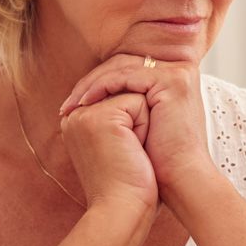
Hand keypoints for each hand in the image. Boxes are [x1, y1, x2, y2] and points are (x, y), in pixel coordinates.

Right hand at [57, 90, 157, 219]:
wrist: (122, 211)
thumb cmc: (128, 187)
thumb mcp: (119, 147)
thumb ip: (121, 121)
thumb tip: (143, 100)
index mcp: (76, 122)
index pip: (119, 100)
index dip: (134, 125)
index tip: (125, 156)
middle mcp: (75, 115)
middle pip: (126, 94)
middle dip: (138, 124)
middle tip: (128, 156)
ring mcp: (84, 113)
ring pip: (134, 96)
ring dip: (142, 125)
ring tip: (129, 153)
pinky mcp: (100, 116)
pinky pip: (139, 102)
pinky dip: (145, 128)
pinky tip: (132, 150)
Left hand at [59, 56, 215, 204]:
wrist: (179, 180)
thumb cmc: (157, 163)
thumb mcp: (136, 128)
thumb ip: (122, 108)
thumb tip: (88, 101)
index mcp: (169, 81)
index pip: (125, 70)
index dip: (96, 85)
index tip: (70, 106)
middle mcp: (175, 72)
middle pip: (121, 64)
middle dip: (90, 83)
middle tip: (66, 104)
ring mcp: (175, 73)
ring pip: (121, 67)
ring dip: (91, 85)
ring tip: (72, 104)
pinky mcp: (171, 80)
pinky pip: (127, 75)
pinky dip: (103, 86)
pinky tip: (86, 102)